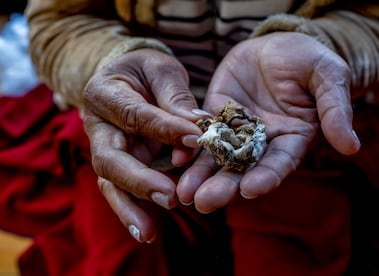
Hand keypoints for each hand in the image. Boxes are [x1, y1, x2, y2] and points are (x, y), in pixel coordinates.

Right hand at [82, 49, 203, 241]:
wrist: (126, 78)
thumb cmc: (145, 70)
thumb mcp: (160, 68)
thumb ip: (175, 95)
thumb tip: (198, 127)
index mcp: (104, 93)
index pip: (134, 116)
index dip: (163, 129)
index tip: (195, 139)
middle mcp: (98, 126)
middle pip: (110, 160)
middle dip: (139, 180)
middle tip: (169, 198)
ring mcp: (106, 149)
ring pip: (111, 183)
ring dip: (131, 208)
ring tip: (150, 233)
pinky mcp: (120, 164)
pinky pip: (124, 189)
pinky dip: (135, 209)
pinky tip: (149, 231)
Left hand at [177, 32, 360, 212]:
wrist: (277, 45)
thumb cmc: (308, 60)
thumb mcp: (328, 76)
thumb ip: (335, 109)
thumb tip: (350, 146)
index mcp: (292, 138)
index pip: (279, 163)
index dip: (266, 177)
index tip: (250, 190)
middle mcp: (262, 143)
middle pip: (242, 170)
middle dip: (224, 187)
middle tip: (203, 203)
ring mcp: (236, 132)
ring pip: (217, 158)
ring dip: (201, 176)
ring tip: (184, 193)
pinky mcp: (216, 117)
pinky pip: (201, 134)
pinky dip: (189, 147)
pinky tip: (177, 158)